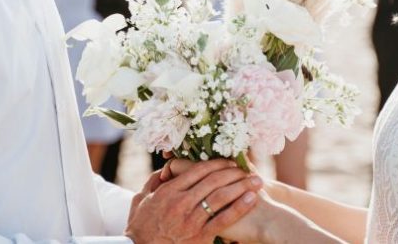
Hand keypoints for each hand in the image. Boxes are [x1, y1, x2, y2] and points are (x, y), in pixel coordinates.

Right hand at [125, 159, 261, 243]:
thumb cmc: (140, 228)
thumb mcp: (141, 200)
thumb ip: (153, 182)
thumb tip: (166, 169)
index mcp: (169, 191)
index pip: (198, 170)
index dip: (217, 163)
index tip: (230, 161)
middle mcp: (181, 203)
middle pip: (213, 181)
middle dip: (233, 172)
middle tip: (248, 168)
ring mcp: (191, 220)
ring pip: (221, 197)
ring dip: (242, 186)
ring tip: (257, 181)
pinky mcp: (200, 236)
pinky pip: (224, 219)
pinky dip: (239, 207)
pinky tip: (251, 199)